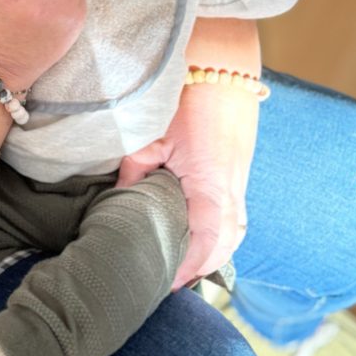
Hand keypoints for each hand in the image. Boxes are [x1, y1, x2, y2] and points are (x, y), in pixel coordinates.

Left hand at [117, 82, 257, 288]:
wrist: (221, 72)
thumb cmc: (186, 100)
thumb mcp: (153, 134)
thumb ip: (136, 170)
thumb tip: (118, 202)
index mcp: (210, 183)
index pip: (205, 239)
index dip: (188, 265)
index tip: (167, 284)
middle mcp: (230, 189)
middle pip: (224, 245)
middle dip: (199, 268)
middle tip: (169, 283)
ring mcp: (238, 183)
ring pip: (234, 234)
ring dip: (213, 254)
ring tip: (183, 269)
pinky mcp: (237, 176)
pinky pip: (236, 219)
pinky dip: (222, 237)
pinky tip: (202, 242)